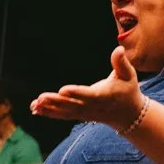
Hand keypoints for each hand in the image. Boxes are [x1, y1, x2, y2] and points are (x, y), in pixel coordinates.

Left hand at [30, 47, 145, 130]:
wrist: (128, 114)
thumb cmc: (128, 90)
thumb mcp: (128, 75)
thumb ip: (122, 62)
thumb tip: (119, 48)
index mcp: (103, 96)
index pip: (88, 95)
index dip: (76, 93)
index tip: (63, 90)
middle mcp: (92, 106)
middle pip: (72, 105)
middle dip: (56, 102)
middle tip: (41, 98)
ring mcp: (85, 113)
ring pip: (65, 112)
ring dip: (49, 108)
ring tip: (34, 104)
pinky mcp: (79, 115)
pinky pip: (63, 115)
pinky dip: (49, 113)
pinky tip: (35, 108)